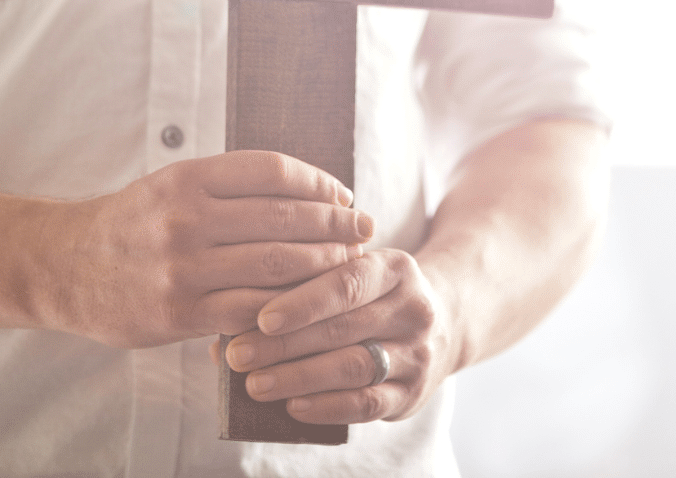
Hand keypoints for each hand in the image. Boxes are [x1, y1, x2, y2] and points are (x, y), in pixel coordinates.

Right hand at [41, 150, 373, 348]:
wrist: (63, 267)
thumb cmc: (131, 224)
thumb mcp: (172, 186)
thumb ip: (229, 186)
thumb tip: (310, 192)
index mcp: (187, 178)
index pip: (274, 172)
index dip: (320, 182)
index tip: (344, 195)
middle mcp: (186, 219)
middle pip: (285, 218)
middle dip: (335, 226)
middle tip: (363, 231)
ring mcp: (183, 269)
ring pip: (277, 265)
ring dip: (324, 266)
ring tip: (348, 265)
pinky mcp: (179, 314)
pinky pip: (252, 310)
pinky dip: (288, 307)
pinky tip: (309, 305)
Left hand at [218, 248, 460, 423]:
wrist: (445, 321)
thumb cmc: (375, 295)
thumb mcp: (355, 272)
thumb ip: (303, 285)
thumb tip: (230, 322)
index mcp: (396, 268)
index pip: (348, 282)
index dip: (304, 301)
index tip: (262, 317)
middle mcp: (414, 310)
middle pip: (343, 328)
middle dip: (284, 344)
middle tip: (238, 355)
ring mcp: (418, 354)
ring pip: (353, 367)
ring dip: (298, 377)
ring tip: (254, 384)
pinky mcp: (412, 394)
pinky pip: (367, 404)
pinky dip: (326, 406)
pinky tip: (292, 406)